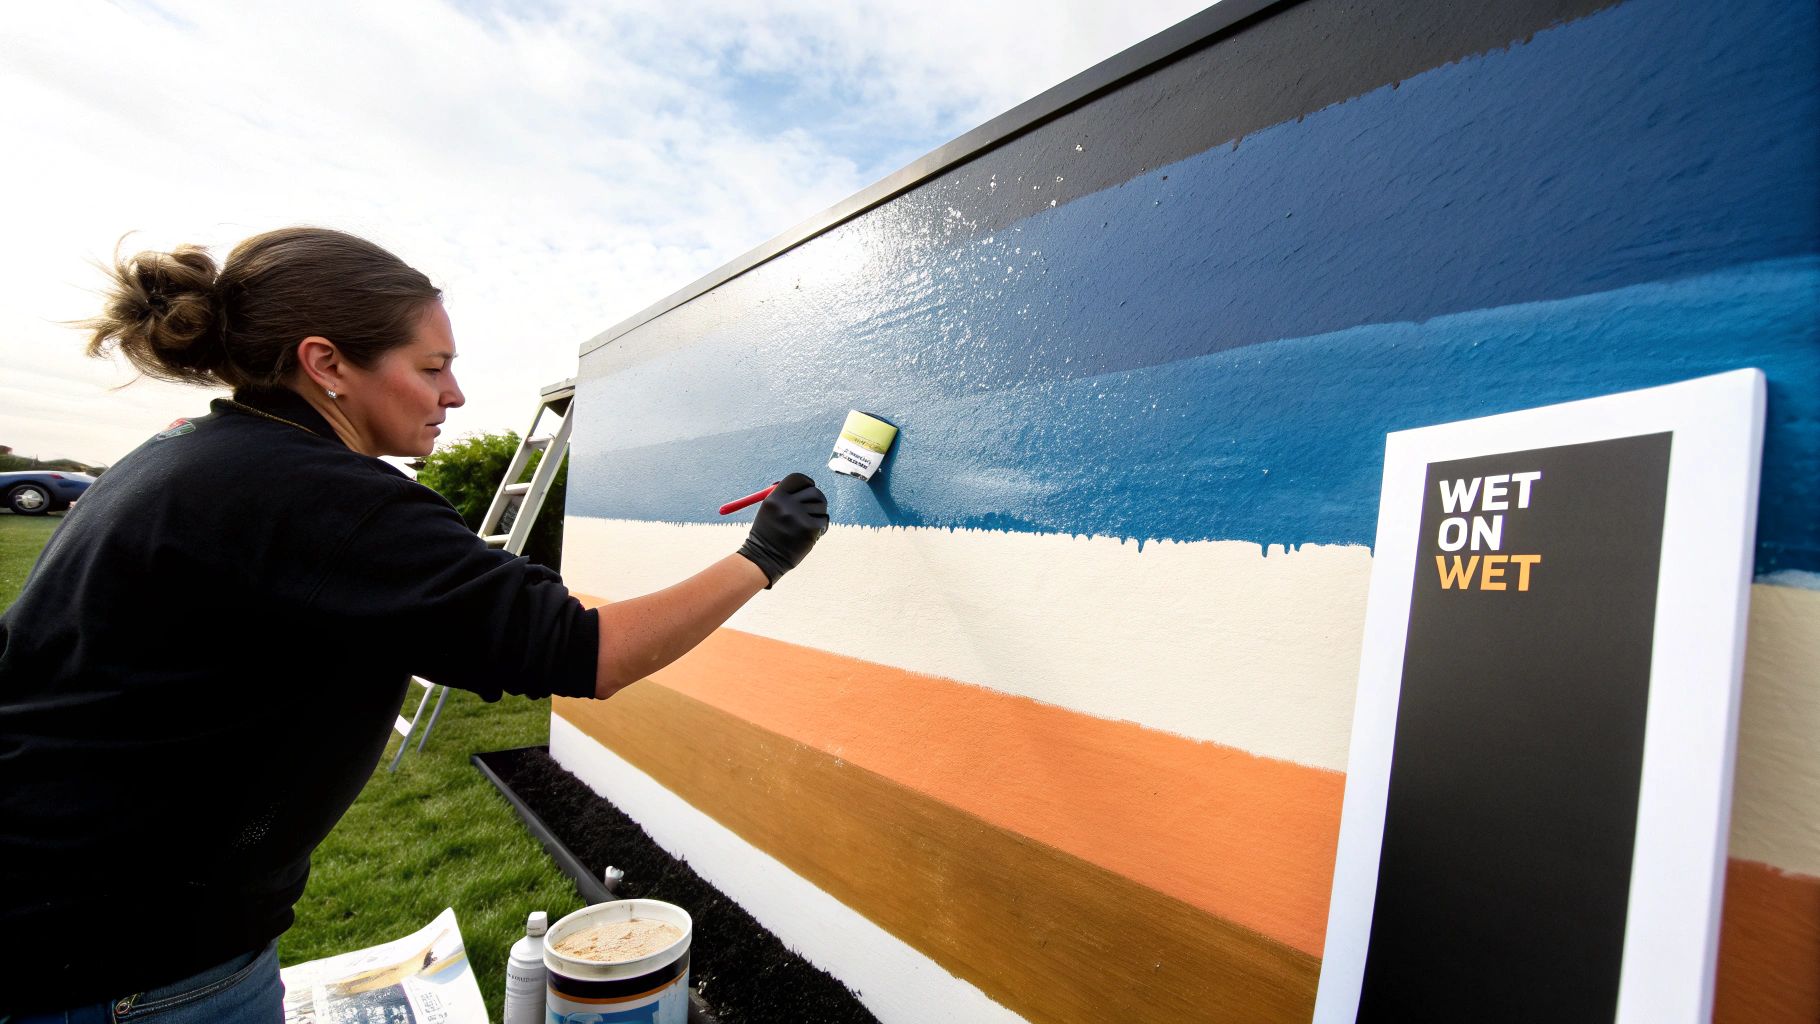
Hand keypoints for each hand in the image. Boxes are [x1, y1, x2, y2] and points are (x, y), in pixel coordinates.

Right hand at [736, 472, 827, 587]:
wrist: (764, 559)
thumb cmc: (768, 534)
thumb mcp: (769, 511)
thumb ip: (785, 497)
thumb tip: (807, 486)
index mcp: (775, 497)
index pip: (797, 478)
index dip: (806, 482)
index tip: (809, 487)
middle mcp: (787, 504)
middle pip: (813, 491)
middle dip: (817, 499)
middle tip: (814, 507)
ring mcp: (799, 516)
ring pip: (821, 506)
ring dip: (818, 515)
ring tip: (806, 526)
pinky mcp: (810, 528)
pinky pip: (824, 520)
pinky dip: (821, 527)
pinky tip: (810, 535)